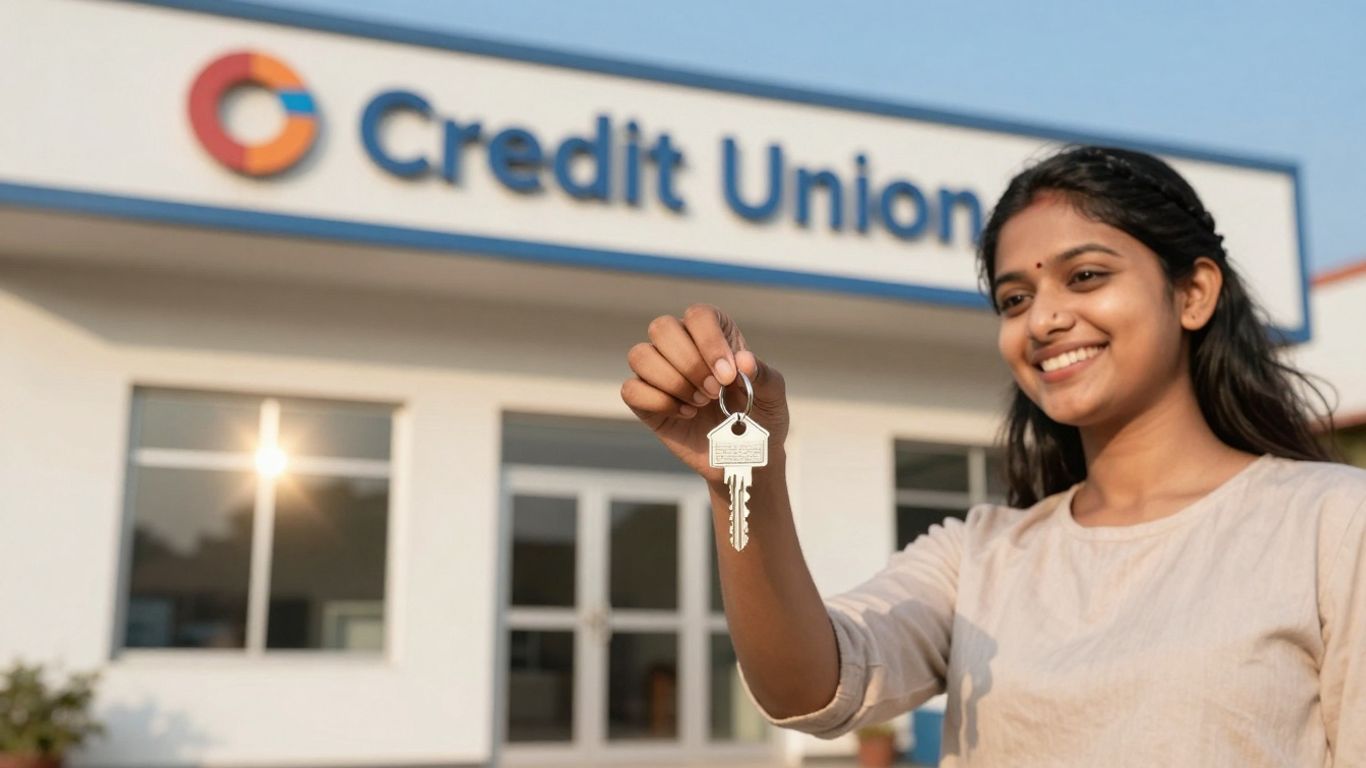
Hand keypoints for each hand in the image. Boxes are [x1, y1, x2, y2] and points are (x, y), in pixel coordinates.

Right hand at [621, 304, 788, 483]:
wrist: (745, 457)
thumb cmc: (759, 419)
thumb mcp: (772, 396)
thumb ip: (763, 375)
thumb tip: (744, 360)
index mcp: (714, 334)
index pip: (698, 315)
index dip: (710, 342)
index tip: (728, 376)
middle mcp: (682, 346)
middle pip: (662, 328)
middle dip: (689, 363)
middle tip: (714, 392)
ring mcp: (659, 373)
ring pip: (640, 355)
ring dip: (673, 382)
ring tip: (700, 403)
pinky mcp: (645, 401)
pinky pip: (631, 390)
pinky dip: (659, 402)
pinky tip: (685, 414)